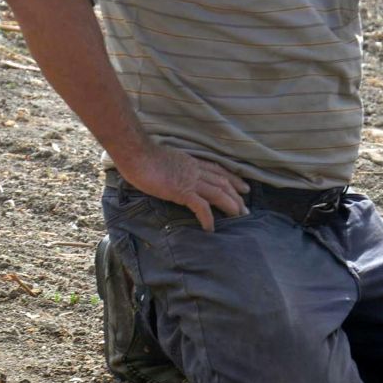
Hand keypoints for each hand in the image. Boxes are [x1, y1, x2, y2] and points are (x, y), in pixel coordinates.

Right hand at [118, 144, 249, 231]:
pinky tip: (211, 228)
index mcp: (191, 162)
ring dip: (230, 205)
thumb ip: (174, 168)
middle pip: (223, 182)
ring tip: (238, 217)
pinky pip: (201, 206)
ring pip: (218, 193)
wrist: (136, 154)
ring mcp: (190, 180)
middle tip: (246, 209)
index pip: (218, 170)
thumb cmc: (143, 157)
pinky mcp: (182, 191)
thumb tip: (172, 175)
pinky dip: (208, 218)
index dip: (233, 179)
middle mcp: (195, 170)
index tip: (244, 187)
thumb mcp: (165, 160)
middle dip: (237, 195)